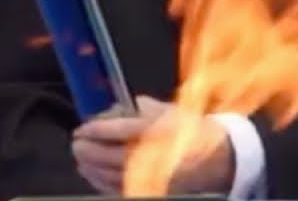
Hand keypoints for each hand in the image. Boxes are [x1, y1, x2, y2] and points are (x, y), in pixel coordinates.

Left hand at [71, 96, 234, 195]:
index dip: (96, 129)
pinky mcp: (154, 189)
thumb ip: (144, 107)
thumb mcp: (171, 110)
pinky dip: (103, 183)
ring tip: (80, 159)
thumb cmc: (194, 130)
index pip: (119, 130)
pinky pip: (122, 189)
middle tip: (76, 142)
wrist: (221, 158)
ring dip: (92, 168)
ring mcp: (154, 175)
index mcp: (159, 130)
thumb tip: (120, 107)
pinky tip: (93, 175)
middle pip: (112, 155)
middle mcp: (155, 154)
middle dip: (89, 150)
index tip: (83, 127)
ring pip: (113, 175)